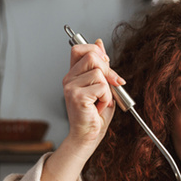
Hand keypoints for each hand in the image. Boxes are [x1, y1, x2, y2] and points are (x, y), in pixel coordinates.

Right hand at [41, 39, 125, 180]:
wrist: (88, 136)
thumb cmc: (94, 115)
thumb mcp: (102, 85)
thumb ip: (101, 65)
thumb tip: (99, 43)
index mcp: (73, 74)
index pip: (79, 48)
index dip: (96, 51)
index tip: (106, 64)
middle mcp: (68, 79)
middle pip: (92, 56)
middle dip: (108, 69)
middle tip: (112, 85)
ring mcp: (70, 87)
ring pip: (99, 72)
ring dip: (107, 89)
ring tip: (101, 101)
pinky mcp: (76, 96)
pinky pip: (101, 87)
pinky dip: (106, 98)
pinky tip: (98, 107)